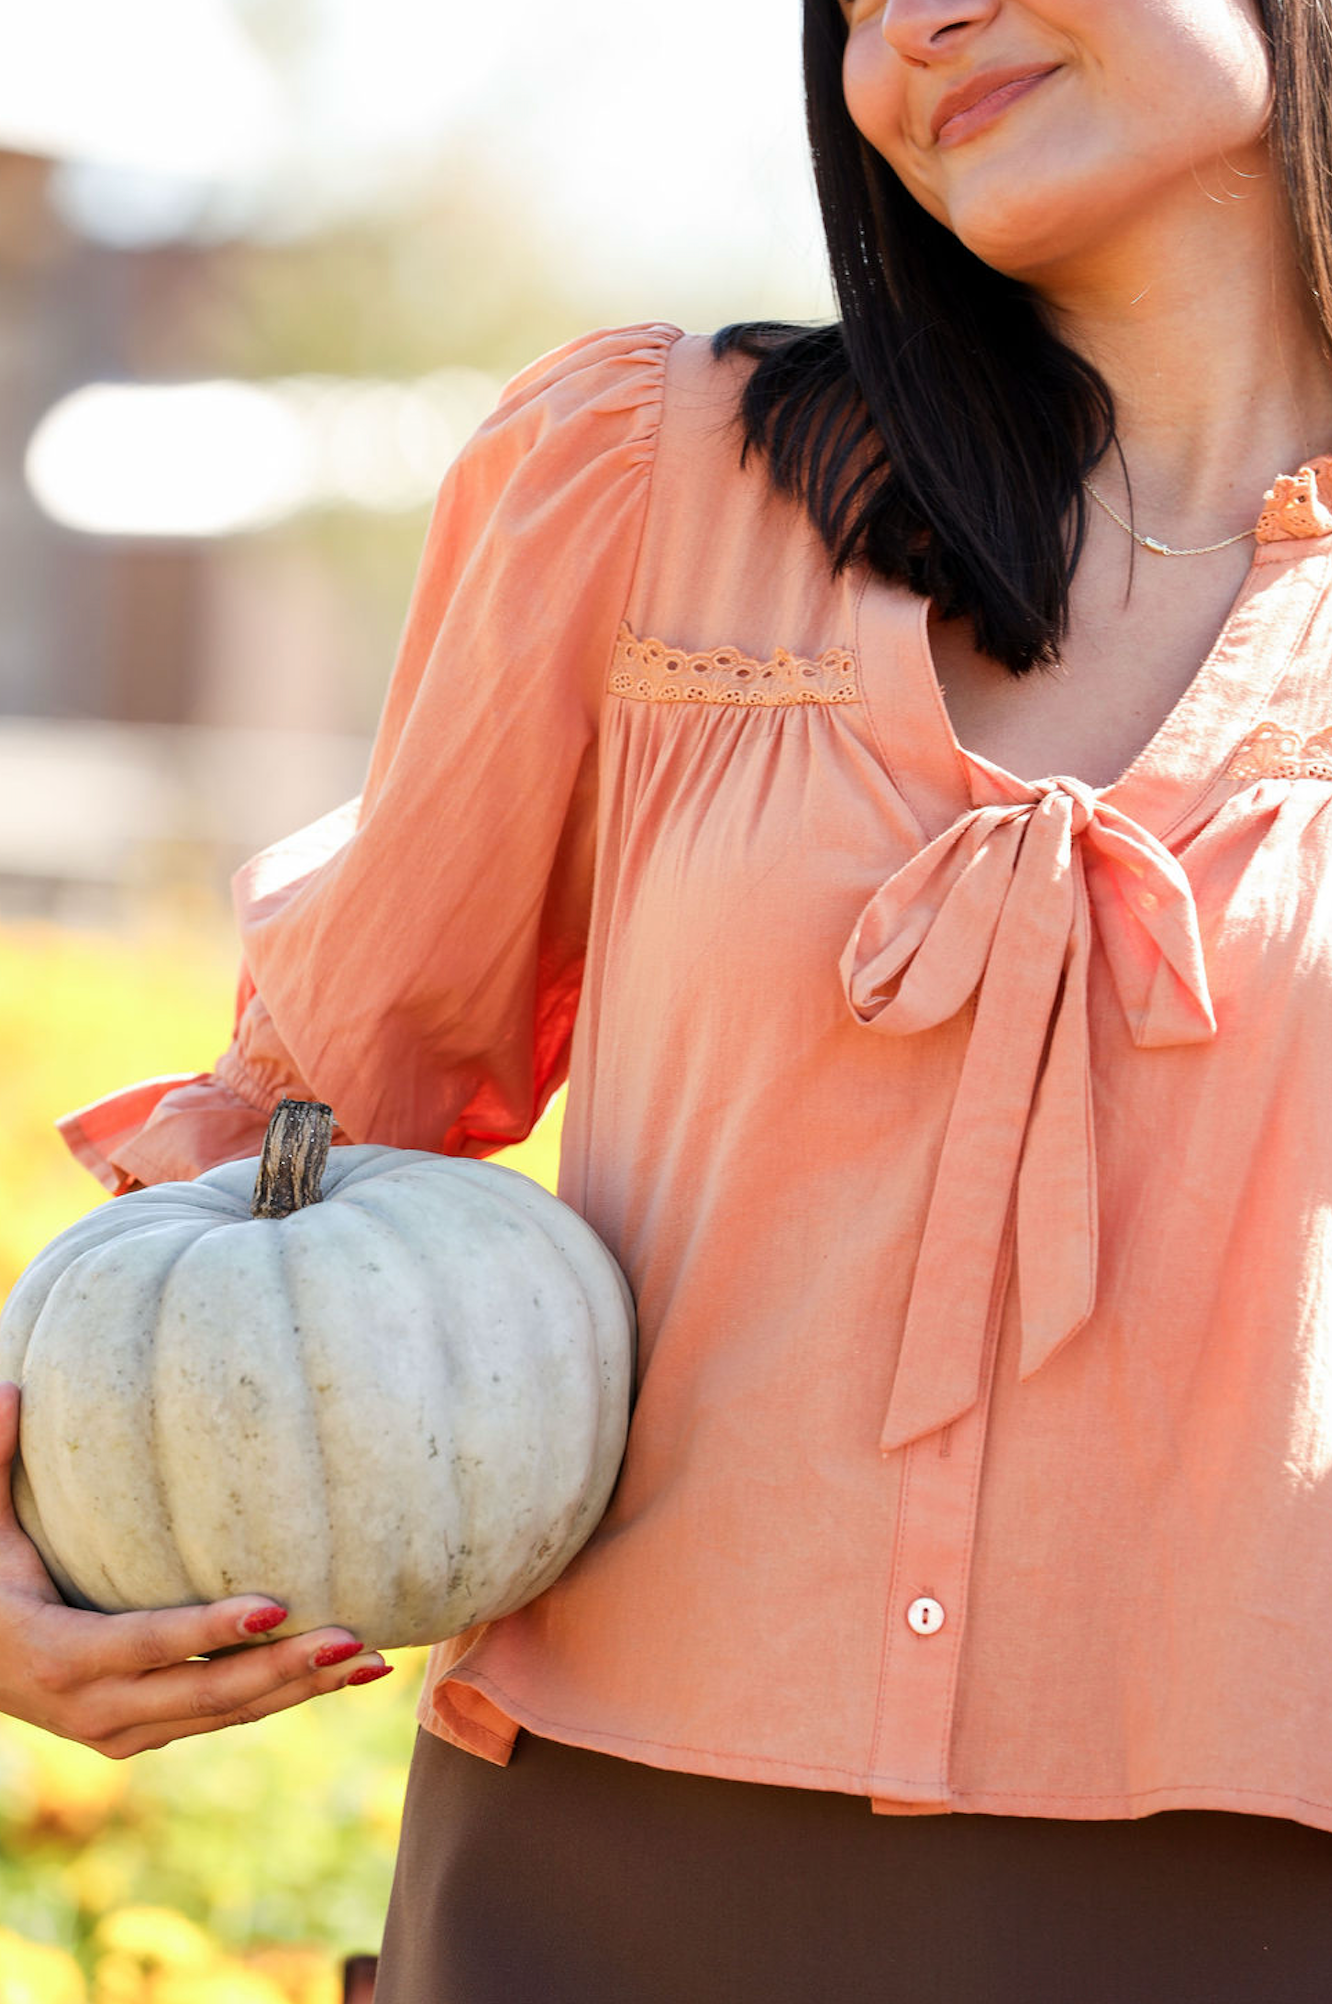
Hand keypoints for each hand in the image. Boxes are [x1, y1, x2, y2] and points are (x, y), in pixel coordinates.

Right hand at [0, 1381, 390, 1757]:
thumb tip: (10, 1387)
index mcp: (60, 1655)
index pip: (150, 1643)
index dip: (211, 1628)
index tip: (276, 1606)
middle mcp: (94, 1708)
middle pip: (205, 1693)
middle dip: (283, 1670)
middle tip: (354, 1640)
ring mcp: (119, 1731)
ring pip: (222, 1715)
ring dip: (298, 1690)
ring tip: (370, 1660)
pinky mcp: (139, 1736)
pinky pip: (216, 1720)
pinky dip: (275, 1700)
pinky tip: (332, 1675)